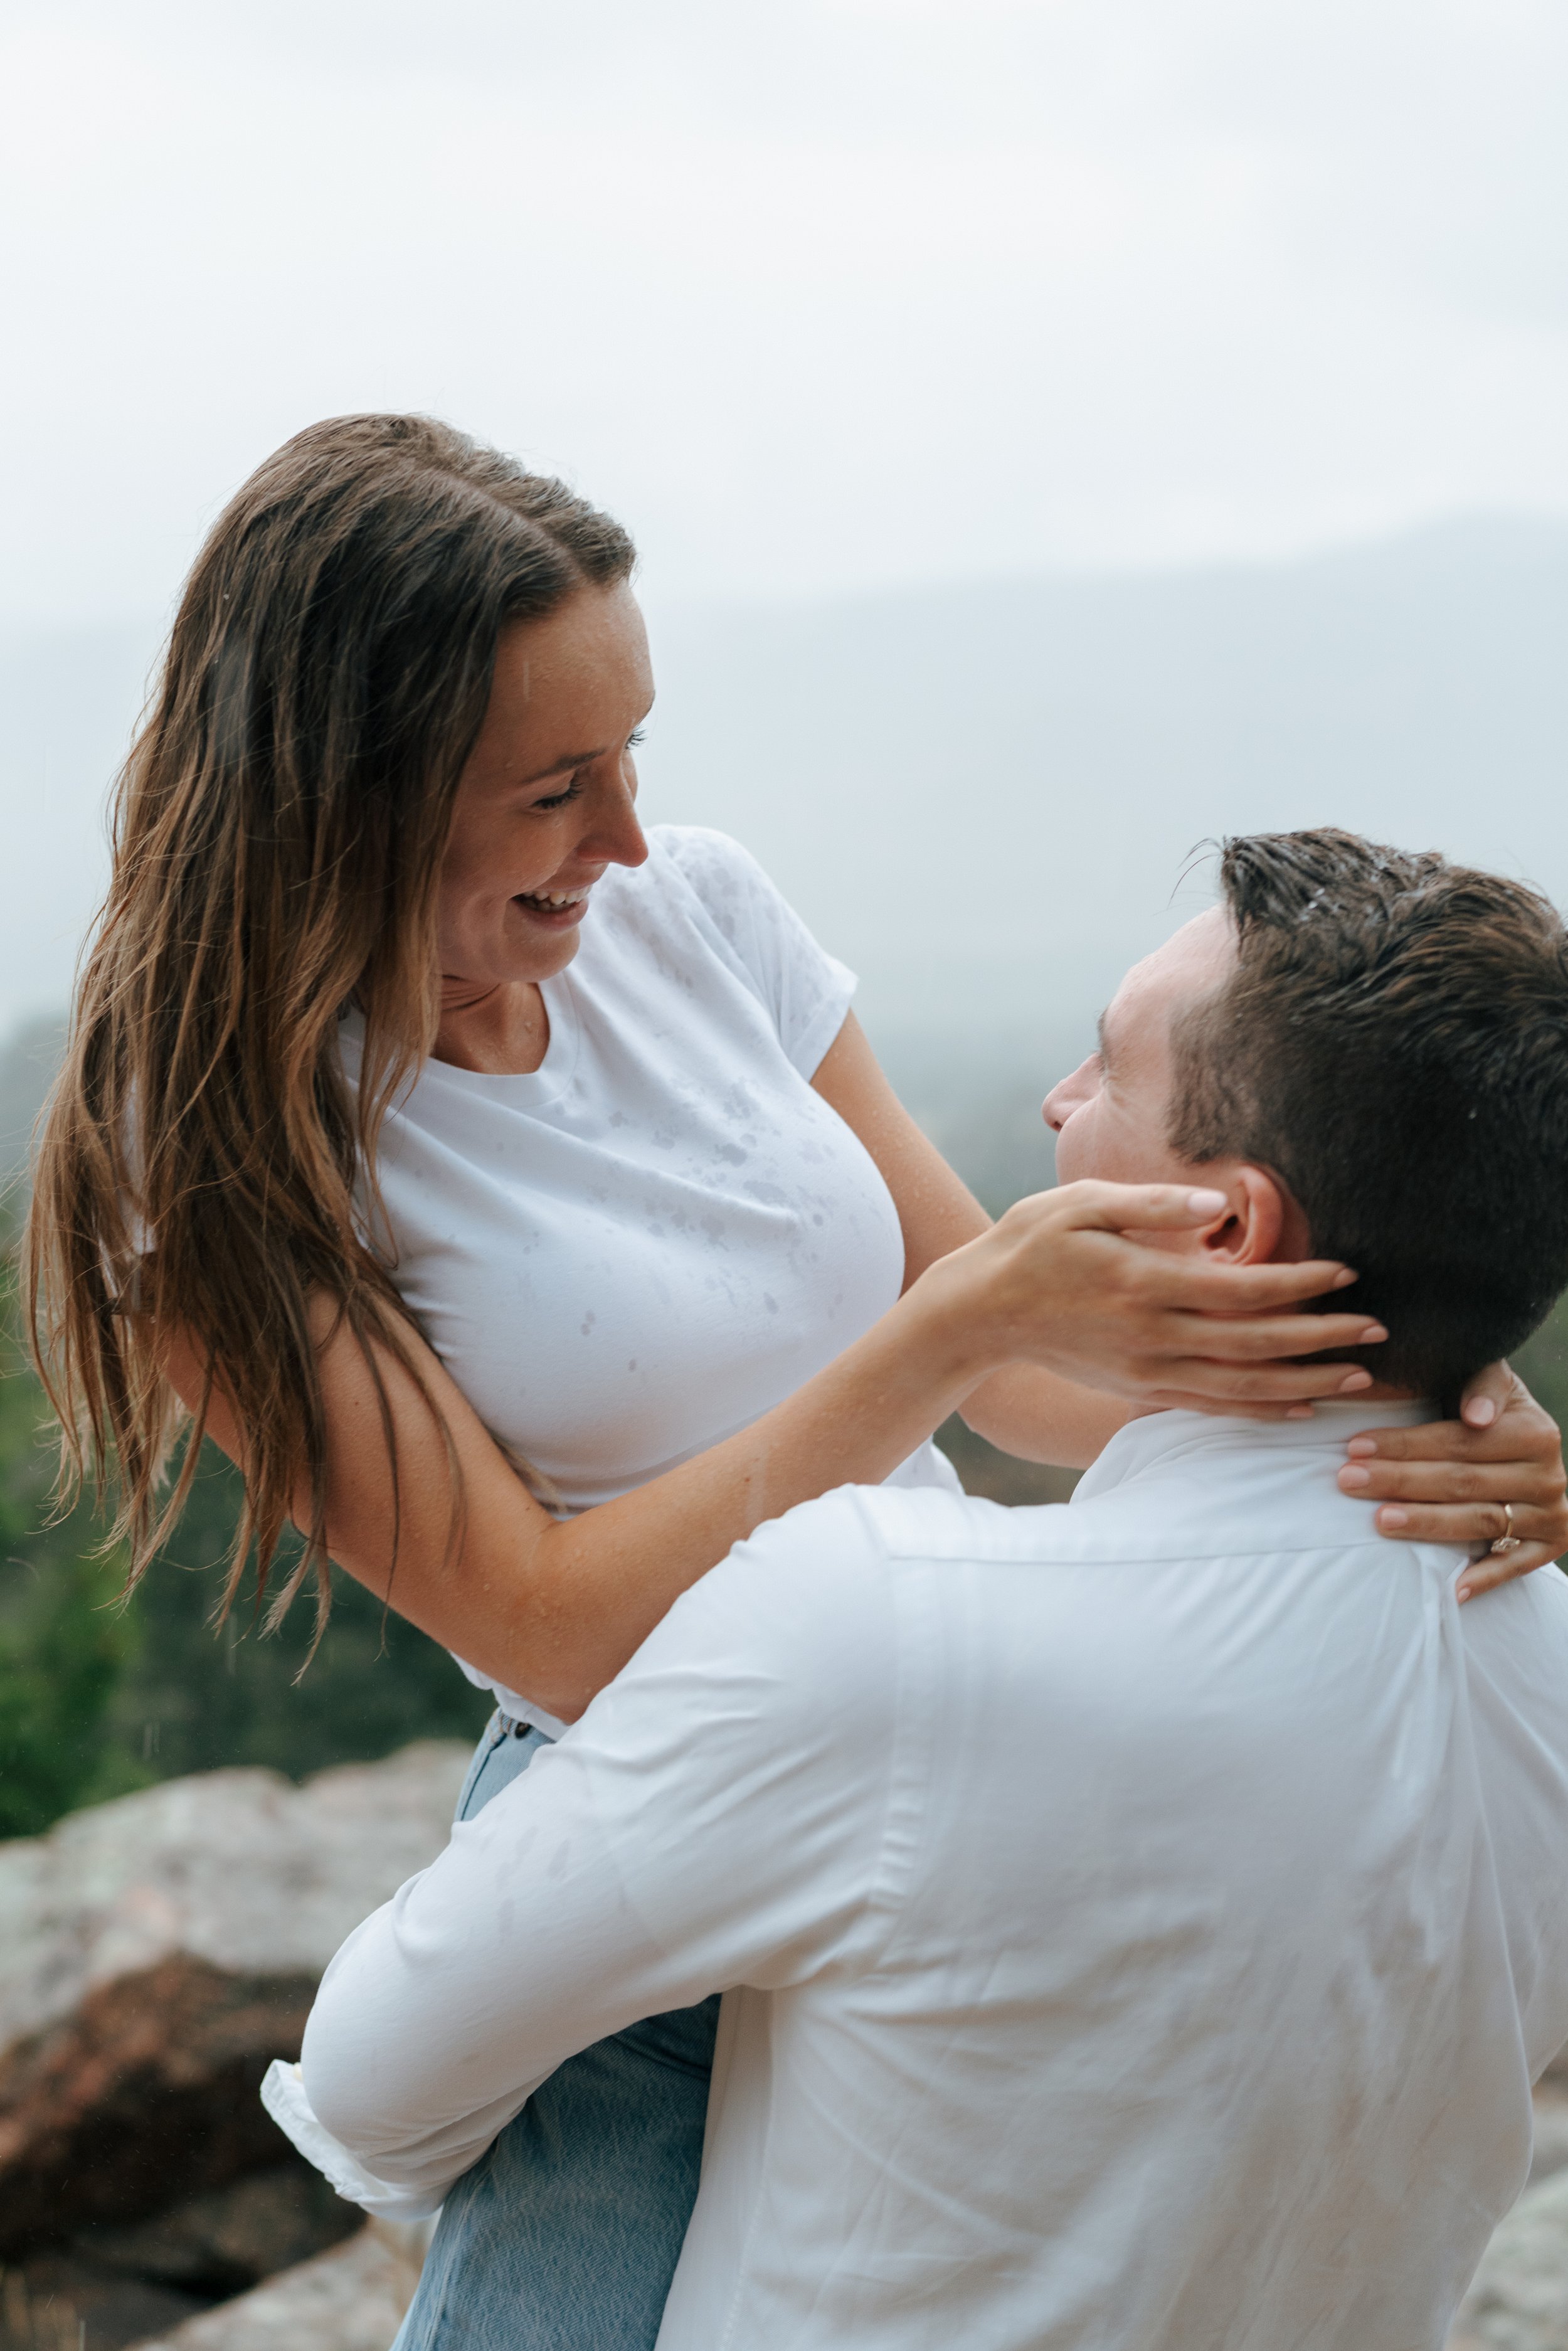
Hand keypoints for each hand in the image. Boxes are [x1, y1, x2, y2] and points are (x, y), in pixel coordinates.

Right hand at [913, 1180, 1385, 1415]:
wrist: (979, 1310)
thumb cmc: (1031, 1242)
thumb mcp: (1081, 1203)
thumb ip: (1152, 1204)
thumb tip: (1217, 1206)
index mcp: (1144, 1283)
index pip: (1242, 1289)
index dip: (1299, 1283)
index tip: (1346, 1273)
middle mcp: (1151, 1335)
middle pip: (1255, 1344)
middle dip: (1321, 1338)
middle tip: (1378, 1331)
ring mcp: (1145, 1370)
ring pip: (1240, 1386)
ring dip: (1303, 1383)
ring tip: (1357, 1379)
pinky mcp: (1137, 1388)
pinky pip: (1209, 1406)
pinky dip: (1258, 1411)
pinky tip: (1296, 1408)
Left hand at [1336, 1364, 1567, 1598]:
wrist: (1537, 1451)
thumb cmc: (1498, 1414)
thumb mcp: (1497, 1386)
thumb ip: (1483, 1384)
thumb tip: (1477, 1415)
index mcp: (1534, 1432)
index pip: (1459, 1441)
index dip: (1406, 1445)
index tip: (1355, 1447)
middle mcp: (1547, 1475)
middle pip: (1463, 1481)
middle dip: (1401, 1481)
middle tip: (1350, 1480)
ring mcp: (1550, 1514)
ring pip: (1481, 1521)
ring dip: (1428, 1524)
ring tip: (1380, 1520)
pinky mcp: (1551, 1545)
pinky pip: (1517, 1566)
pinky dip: (1486, 1578)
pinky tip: (1453, 1589)